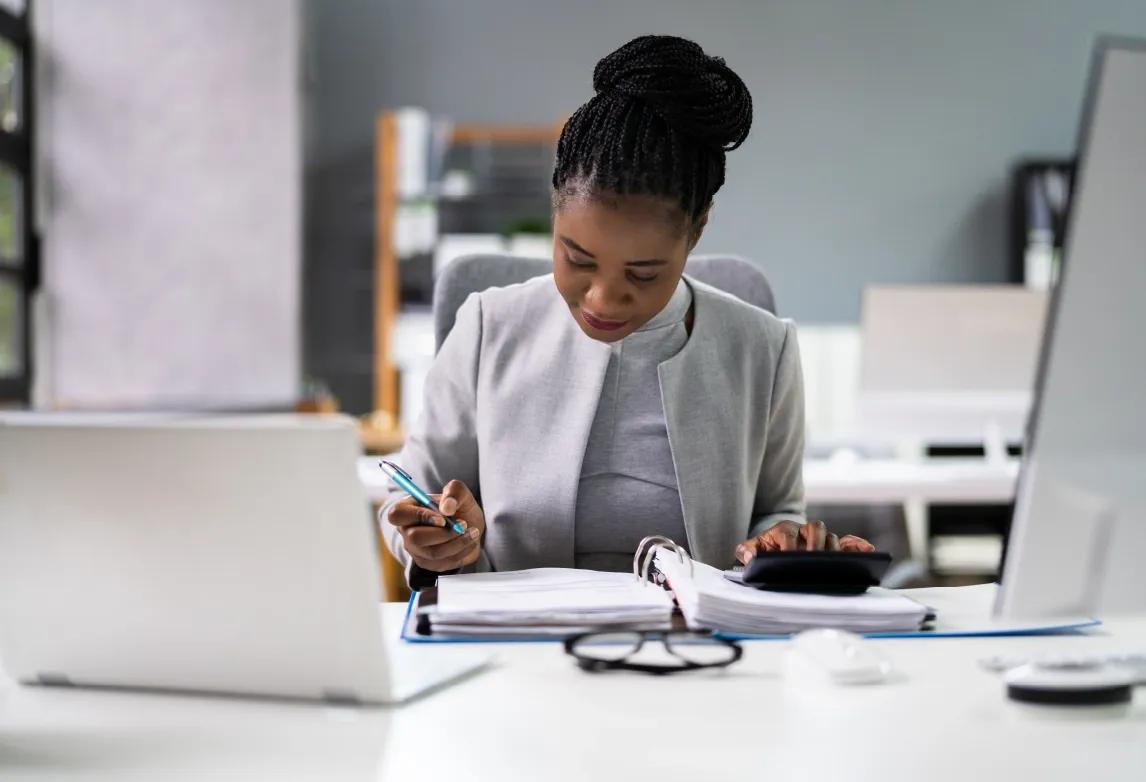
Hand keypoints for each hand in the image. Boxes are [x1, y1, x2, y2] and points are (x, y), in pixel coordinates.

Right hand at [387, 479, 484, 571]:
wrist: (468, 525)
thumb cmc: (457, 506)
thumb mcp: (460, 492)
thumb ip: (454, 492)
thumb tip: (447, 508)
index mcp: (407, 508)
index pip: (397, 514)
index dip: (419, 516)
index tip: (443, 518)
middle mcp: (406, 530)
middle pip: (415, 538)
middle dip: (444, 533)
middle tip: (463, 525)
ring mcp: (415, 549)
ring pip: (432, 553)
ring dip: (458, 543)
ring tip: (472, 532)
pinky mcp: (428, 562)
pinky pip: (444, 563)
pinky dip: (462, 552)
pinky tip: (469, 542)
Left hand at [734, 520, 874, 564]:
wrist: (776, 546)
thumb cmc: (766, 550)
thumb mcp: (753, 549)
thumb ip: (747, 552)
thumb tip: (748, 556)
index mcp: (784, 530)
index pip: (788, 534)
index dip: (789, 547)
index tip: (789, 560)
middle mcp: (804, 530)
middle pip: (816, 528)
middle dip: (816, 543)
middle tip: (814, 560)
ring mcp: (819, 538)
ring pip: (832, 537)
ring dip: (834, 549)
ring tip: (836, 563)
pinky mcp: (833, 545)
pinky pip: (849, 542)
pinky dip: (858, 545)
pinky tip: (868, 551)